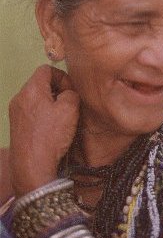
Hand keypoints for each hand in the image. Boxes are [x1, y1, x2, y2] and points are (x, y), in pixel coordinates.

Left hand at [9, 65, 79, 196]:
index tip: (71, 91)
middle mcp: (19, 98)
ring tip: (63, 120)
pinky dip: (44, 116)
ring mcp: (16, 113)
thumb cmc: (50, 137)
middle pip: (41, 83)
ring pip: (37, 99)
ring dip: (52, 104)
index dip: (62, 76)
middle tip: (70, 105)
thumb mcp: (70, 108)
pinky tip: (53, 130)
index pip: (46, 69)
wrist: (33, 168)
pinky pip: (33, 112)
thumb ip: (71, 92)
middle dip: (58, 91)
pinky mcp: (17, 127)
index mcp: (31, 89)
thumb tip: (68, 93)